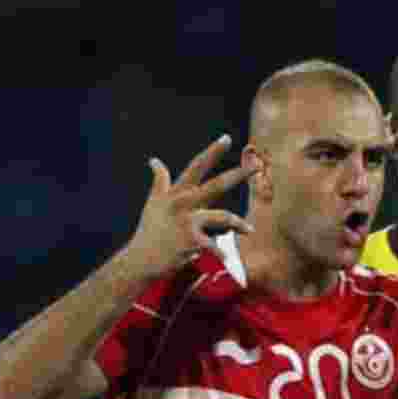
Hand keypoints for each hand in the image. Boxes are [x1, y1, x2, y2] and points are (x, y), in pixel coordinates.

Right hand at [123, 134, 256, 279]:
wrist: (140, 259)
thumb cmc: (151, 230)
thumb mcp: (153, 203)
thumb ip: (159, 181)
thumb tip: (154, 160)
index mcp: (177, 192)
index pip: (197, 166)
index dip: (212, 152)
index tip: (227, 138)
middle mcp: (182, 202)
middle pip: (216, 185)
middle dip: (238, 174)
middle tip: (257, 166)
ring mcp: (186, 221)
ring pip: (222, 216)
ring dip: (239, 224)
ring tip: (251, 230)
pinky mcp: (190, 241)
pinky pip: (214, 245)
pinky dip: (221, 253)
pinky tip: (226, 260)